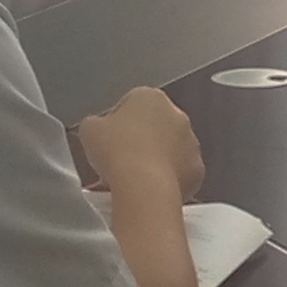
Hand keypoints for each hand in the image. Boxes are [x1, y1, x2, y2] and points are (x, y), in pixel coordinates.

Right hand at [77, 85, 204, 200]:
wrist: (143, 185)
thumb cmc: (116, 152)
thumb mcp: (89, 129)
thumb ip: (95, 123)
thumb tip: (98, 129)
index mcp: (150, 97)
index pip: (130, 105)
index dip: (115, 125)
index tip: (107, 142)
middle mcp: (176, 115)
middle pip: (153, 127)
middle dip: (138, 142)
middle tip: (119, 161)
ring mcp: (191, 142)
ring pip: (169, 150)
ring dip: (153, 160)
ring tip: (132, 179)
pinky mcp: (197, 169)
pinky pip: (180, 173)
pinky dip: (166, 181)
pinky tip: (148, 190)